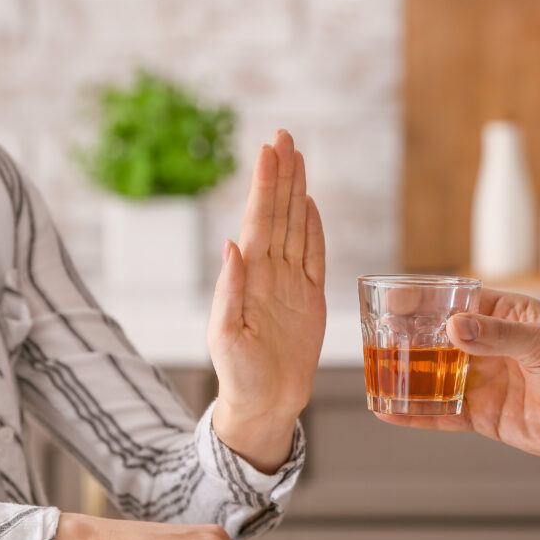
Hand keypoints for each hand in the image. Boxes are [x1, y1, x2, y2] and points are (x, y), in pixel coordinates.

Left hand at [207, 130, 325, 472]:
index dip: (266, 185)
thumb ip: (230, 291)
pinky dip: (313, 228)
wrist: (265, 404)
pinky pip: (314, 255)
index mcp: (249, 277)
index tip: (270, 150)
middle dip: (281, 174)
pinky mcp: (309, 298)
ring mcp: (290, 283)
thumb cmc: (240, 376)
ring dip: (296, 191)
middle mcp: (269, 273)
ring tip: (298, 158)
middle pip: (278, 213)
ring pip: (295, 226)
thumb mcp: (226, 336)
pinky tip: (309, 205)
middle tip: (284, 135)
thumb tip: (232, 245)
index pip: (260, 220)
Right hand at [375, 289, 539, 466]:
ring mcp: (488, 382)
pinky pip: (444, 413)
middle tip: (375, 338)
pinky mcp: (487, 417)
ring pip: (436, 377)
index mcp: (510, 316)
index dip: (425, 301)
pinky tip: (390, 410)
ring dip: (406, 376)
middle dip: (407, 340)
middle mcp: (494, 347)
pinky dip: (416, 413)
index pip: (459, 302)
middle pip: (440, 340)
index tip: (395, 300)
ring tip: (373, 374)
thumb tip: (454, 327)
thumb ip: (498, 336)